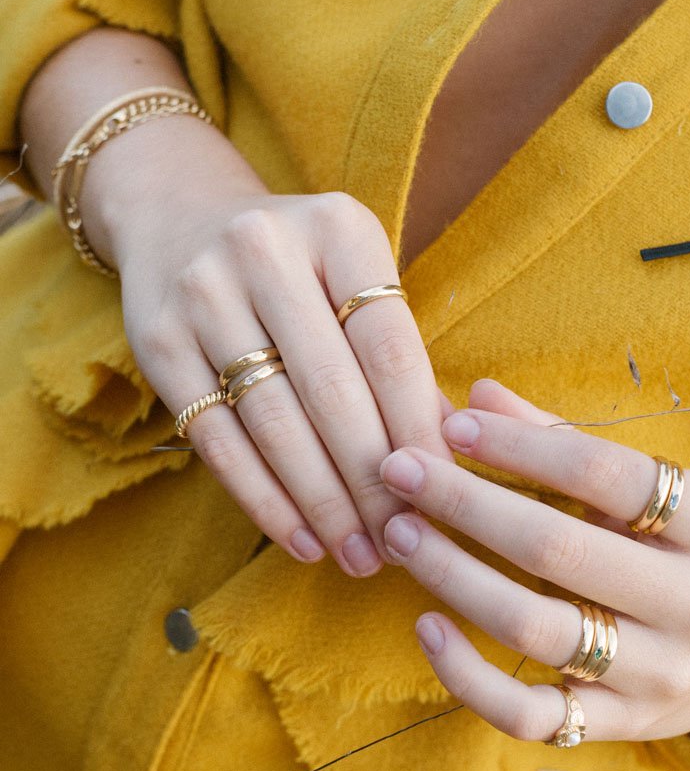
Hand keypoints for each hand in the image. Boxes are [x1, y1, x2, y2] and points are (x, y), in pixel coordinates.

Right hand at [89, 119, 450, 576]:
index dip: (418, 429)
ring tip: (358, 554)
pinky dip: (263, 499)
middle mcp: (264, 251)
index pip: (388, 347)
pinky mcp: (158, 342)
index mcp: (337, 228)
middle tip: (403, 541)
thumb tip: (451, 453)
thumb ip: (398, 354)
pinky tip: (300, 538)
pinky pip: (218, 440)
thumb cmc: (297, 266)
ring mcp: (203, 294)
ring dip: (322, 502)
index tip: (443, 491)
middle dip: (373, 480)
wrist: (180, 217)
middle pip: (332, 390)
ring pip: (274, 422)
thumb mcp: (354, 277)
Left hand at [378, 378, 689, 743]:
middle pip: (556, 548)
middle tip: (398, 471)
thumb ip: (565, 440)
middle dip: (463, 502)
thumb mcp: (653, 490)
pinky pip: (529, 714)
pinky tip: (425, 626)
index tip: (452, 425)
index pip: (603, 472)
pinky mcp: (621, 726)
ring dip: (451, 575)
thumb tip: (477, 397)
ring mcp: (661, 674)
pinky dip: (467, 676)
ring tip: (398, 532)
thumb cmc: (685, 548)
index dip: (518, 445)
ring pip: (534, 627)